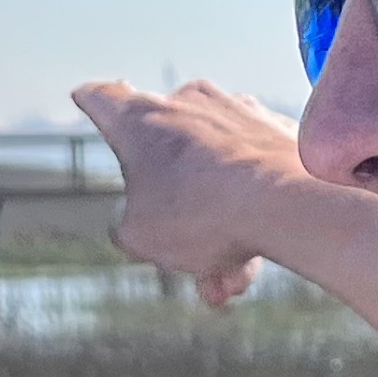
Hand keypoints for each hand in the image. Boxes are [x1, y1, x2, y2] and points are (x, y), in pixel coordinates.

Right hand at [69, 79, 314, 304]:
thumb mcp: (140, 236)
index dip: (91, 101)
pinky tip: (257, 261)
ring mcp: (237, 112)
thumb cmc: (203, 214)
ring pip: (215, 177)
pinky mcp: (278, 130)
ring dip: (218, 229)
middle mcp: (188, 104)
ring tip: (229, 280)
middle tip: (184, 261)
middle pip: (167, 160)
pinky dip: (252, 213)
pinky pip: (253, 175)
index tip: (87, 96)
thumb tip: (139, 223)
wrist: (290, 202)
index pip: (103, 99)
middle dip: (175, 217)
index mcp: (141, 121)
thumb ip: (128, 226)